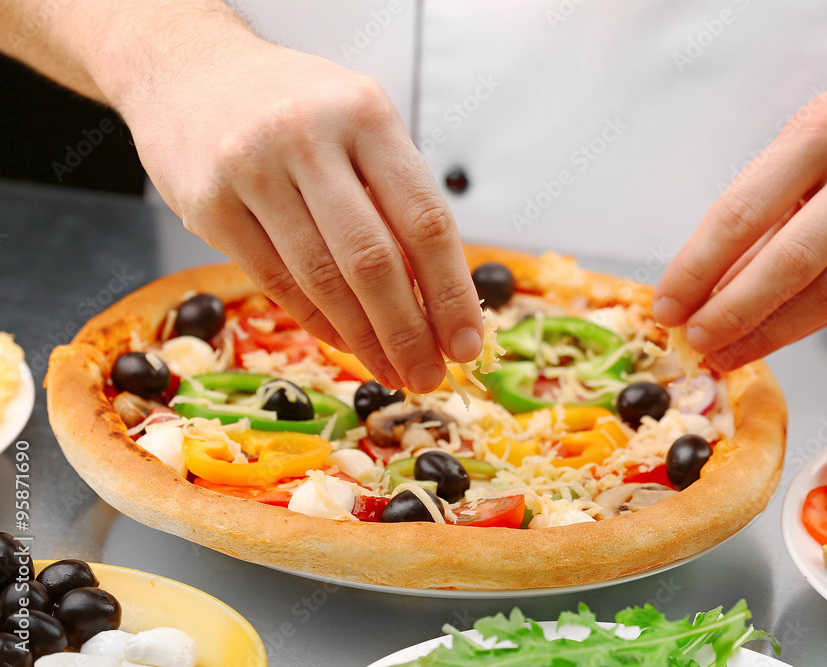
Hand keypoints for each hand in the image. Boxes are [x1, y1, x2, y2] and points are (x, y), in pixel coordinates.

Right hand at [119, 38, 482, 392]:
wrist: (190, 71)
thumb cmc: (292, 106)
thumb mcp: (359, 126)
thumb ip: (395, 197)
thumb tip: (439, 297)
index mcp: (365, 115)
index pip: (424, 219)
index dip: (451, 292)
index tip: (465, 342)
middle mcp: (309, 137)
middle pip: (373, 260)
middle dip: (409, 332)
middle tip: (429, 375)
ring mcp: (252, 169)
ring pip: (322, 279)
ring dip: (364, 339)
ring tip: (392, 370)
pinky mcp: (209, 204)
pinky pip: (275, 281)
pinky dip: (316, 321)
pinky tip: (345, 342)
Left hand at [653, 58, 826, 369]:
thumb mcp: (802, 141)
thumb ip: (760, 212)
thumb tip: (705, 290)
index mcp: (825, 129)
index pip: (743, 213)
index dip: (697, 268)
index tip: (668, 304)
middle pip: (791, 264)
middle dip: (733, 313)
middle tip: (697, 340)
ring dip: (770, 333)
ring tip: (730, 350)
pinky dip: (811, 321)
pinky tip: (777, 332)